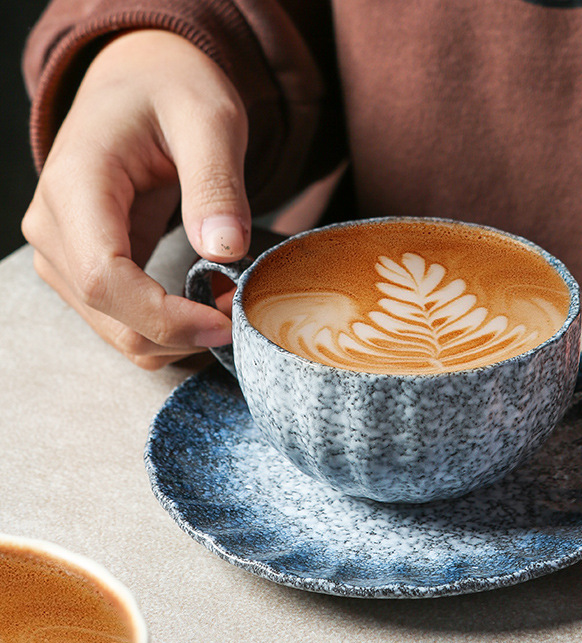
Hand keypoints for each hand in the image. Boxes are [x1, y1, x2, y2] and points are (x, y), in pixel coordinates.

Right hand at [22, 30, 250, 368]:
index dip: (166, 317)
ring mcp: (65, 254)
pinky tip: (207, 304)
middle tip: (242, 311)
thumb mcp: (209, 120)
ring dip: (180, 337)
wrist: (141, 81)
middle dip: (183, 333)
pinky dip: (171, 328)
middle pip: (111, 317)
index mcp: (76, 185)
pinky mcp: (87, 269)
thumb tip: (225, 251)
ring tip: (229, 301)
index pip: (104, 278)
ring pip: (119, 332)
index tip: (226, 322)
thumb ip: (216, 184)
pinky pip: (126, 322)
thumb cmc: (171, 91)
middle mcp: (54, 227)